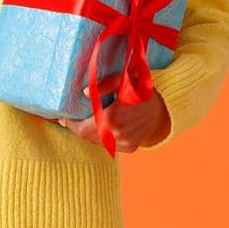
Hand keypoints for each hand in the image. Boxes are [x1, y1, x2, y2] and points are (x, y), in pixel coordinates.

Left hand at [53, 71, 169, 151]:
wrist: (164, 107)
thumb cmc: (142, 90)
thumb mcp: (124, 80)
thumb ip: (103, 85)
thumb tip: (83, 93)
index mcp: (112, 118)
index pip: (81, 130)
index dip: (70, 125)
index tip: (64, 118)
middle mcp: (117, 134)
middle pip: (87, 137)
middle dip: (79, 128)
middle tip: (74, 119)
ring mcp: (124, 143)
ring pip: (98, 142)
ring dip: (92, 133)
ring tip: (91, 120)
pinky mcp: (129, 147)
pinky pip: (110, 144)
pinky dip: (105, 136)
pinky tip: (108, 125)